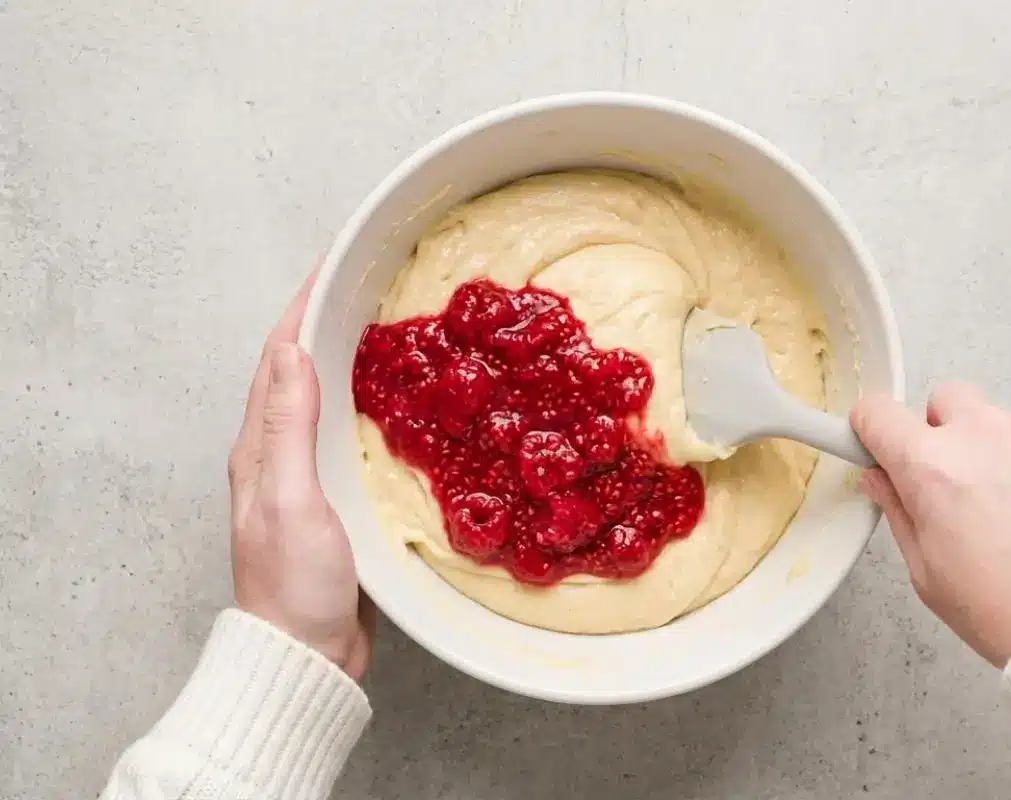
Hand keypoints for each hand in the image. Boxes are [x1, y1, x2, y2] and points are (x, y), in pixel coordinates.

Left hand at [227, 274, 373, 679]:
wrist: (305, 653)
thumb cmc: (294, 584)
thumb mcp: (291, 499)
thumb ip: (290, 427)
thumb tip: (294, 352)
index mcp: (260, 447)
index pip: (278, 358)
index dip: (302, 307)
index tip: (333, 265)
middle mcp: (277, 455)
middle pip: (300, 371)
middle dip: (328, 322)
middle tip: (372, 287)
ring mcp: (306, 478)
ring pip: (326, 401)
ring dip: (348, 360)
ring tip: (387, 329)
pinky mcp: (334, 501)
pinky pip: (348, 434)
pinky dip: (367, 404)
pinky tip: (395, 403)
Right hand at [851, 382, 1010, 665]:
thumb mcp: (928, 575)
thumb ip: (899, 512)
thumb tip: (883, 481)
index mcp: (931, 467)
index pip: (878, 412)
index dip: (875, 429)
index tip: (883, 443)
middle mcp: (983, 434)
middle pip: (947, 401)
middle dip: (947, 433)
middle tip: (964, 484)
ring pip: (1007, 421)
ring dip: (1008, 451)